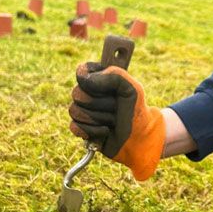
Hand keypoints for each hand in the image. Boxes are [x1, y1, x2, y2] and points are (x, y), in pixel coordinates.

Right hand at [69, 62, 164, 180]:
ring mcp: (84, 111)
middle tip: (116, 108)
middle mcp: (90, 93)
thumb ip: (113, 75)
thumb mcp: (132, 88)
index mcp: (102, 79)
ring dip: (98, 118)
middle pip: (77, 93)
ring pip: (75, 110)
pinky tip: (105, 132)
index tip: (108, 89)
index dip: (92, 81)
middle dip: (100, 104)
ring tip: (112, 121)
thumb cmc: (136, 112)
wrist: (138, 140)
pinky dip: (92, 131)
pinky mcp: (81, 128)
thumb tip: (85, 79)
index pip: (83, 71)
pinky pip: (74, 126)